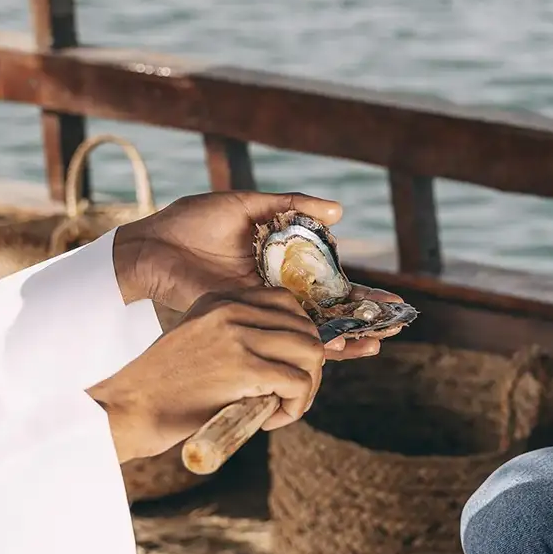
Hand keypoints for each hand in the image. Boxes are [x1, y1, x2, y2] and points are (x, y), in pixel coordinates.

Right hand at [87, 287, 327, 461]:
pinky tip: (268, 421)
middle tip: (288, 396)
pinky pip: (298, 384)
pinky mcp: (244, 369)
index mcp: (219, 300)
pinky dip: (295, 407)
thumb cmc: (161, 388)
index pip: (286, 303)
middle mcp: (231, 310)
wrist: (127, 409)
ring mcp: (238, 337)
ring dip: (306, 388)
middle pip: (305, 328)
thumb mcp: (198, 345)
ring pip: (311, 353)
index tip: (283, 368)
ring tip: (281, 409)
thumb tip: (286, 356)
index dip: (298, 339)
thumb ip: (235, 340)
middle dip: (308, 367)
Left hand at [112, 190, 381, 358]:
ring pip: (316, 328)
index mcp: (278, 263)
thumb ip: (292, 205)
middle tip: (398, 325)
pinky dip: (318, 345)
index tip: (390, 301)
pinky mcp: (250, 320)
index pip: (328, 281)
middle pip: (330, 309)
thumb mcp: (248, 204)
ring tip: (382, 340)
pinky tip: (345, 349)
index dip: (359, 291)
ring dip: (350, 336)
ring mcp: (265, 308)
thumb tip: (339, 212)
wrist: (154, 248)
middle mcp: (276, 291)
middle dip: (364, 318)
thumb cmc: (193, 222)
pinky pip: (289, 336)